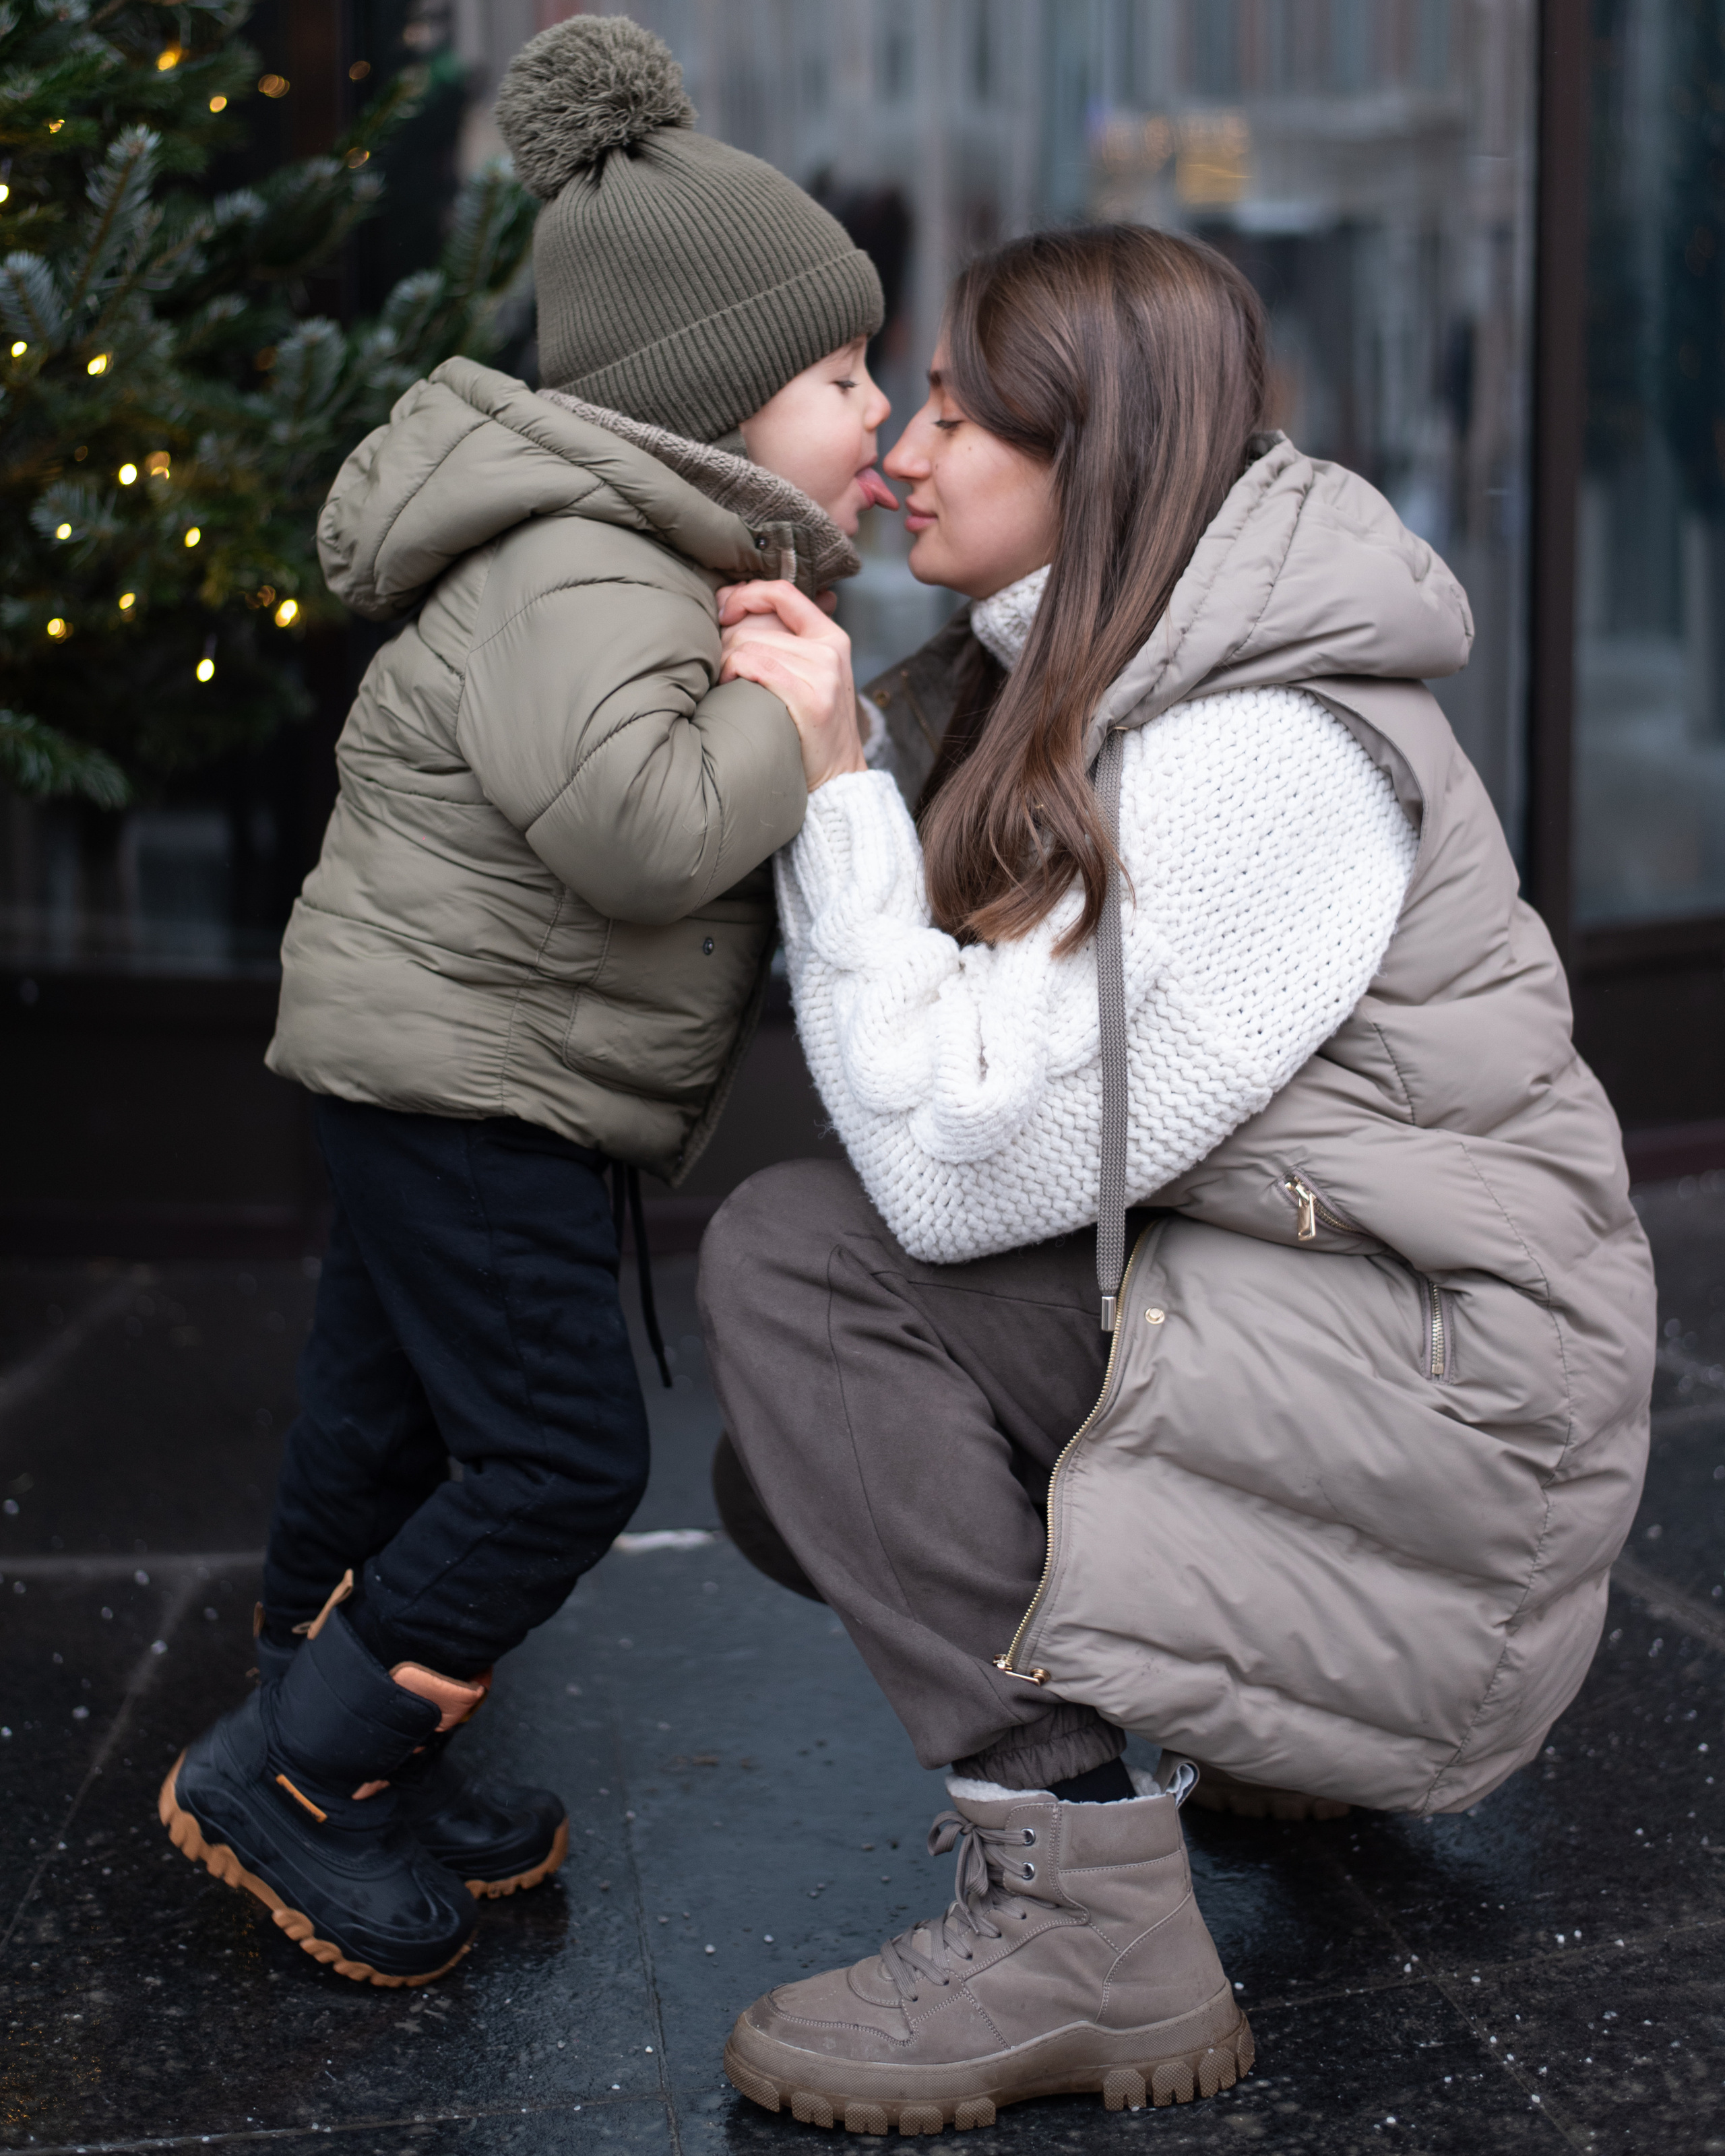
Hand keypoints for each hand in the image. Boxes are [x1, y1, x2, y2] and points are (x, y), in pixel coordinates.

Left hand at [717, 579, 864, 791]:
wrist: (838, 779)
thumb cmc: (810, 727)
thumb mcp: (811, 675)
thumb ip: (786, 641)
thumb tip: (735, 605)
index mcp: (831, 636)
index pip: (782, 592)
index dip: (745, 594)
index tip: (723, 611)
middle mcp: (830, 649)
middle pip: (756, 624)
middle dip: (725, 641)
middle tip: (718, 666)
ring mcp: (823, 673)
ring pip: (751, 645)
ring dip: (725, 662)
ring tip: (724, 682)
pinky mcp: (811, 698)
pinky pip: (757, 666)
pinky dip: (734, 671)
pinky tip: (729, 686)